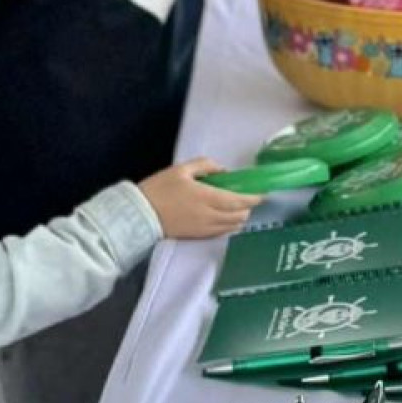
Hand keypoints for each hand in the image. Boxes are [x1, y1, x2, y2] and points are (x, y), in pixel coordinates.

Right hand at [138, 159, 261, 239]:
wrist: (140, 214)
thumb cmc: (160, 189)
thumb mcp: (181, 169)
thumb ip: (205, 166)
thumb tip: (224, 171)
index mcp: (207, 197)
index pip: (239, 201)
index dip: (253, 198)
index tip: (262, 193)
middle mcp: (209, 215)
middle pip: (240, 215)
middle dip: (248, 207)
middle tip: (249, 197)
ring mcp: (204, 228)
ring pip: (233, 226)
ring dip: (240, 217)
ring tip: (238, 207)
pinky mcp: (198, 236)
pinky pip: (222, 233)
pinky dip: (229, 225)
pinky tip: (226, 217)